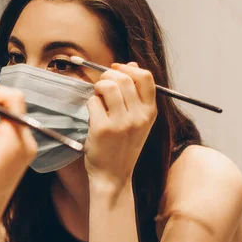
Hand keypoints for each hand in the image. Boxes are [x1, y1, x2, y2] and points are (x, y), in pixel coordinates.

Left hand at [85, 62, 156, 188]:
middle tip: (101, 86)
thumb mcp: (139, 121)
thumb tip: (131, 65)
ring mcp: (121, 122)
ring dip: (98, 87)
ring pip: (108, 86)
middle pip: (123, 78)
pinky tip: (93, 115)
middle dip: (107, 76)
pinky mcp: (103, 128)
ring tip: (98, 98)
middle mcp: (139, 116)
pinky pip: (93, 102)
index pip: (145, 77)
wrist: (114, 176)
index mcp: (150, 112)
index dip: (127, 69)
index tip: (116, 69)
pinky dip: (90, 104)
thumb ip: (136, 95)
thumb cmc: (123, 146)